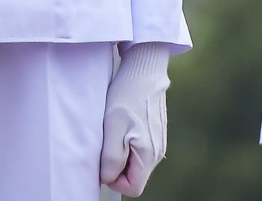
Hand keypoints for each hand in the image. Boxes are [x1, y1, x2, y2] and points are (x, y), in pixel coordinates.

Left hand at [99, 42, 169, 195]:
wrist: (144, 71)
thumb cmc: (127, 97)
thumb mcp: (112, 128)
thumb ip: (111, 158)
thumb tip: (107, 178)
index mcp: (149, 156)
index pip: (133, 188)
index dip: (114, 181)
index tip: (103, 161)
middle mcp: (158, 153)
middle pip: (134, 176)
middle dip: (116, 166)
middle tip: (105, 142)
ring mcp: (158, 143)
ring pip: (135, 163)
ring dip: (121, 154)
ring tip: (113, 131)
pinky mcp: (155, 133)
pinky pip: (139, 150)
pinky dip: (127, 143)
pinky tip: (121, 125)